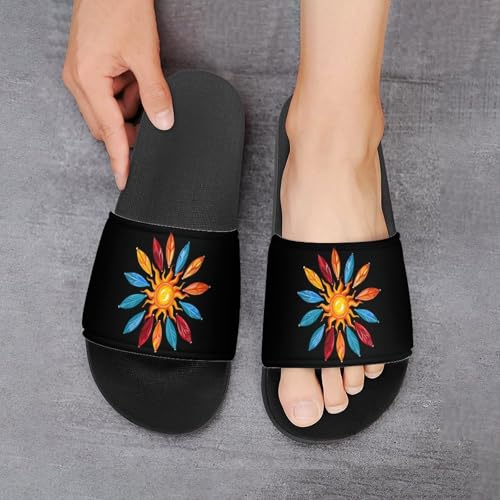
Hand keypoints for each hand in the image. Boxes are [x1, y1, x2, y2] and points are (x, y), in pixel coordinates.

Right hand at [62, 0, 173, 189]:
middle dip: (129, 129)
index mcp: (88, 81)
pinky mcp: (88, 68)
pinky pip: (107, 94)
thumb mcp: (144, 54)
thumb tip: (164, 123)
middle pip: (106, 125)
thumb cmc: (120, 6)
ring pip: (108, 111)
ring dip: (128, 108)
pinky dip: (124, 93)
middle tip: (152, 122)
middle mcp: (78, 81)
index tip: (125, 181)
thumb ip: (155, 93)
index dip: (120, 160)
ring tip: (142, 83)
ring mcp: (80, 74)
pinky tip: (134, 77)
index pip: (110, 133)